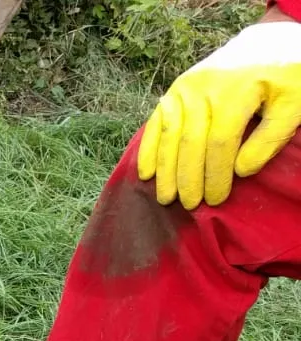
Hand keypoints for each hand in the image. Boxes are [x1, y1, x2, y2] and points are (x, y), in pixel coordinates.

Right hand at [139, 18, 300, 208]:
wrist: (268, 42)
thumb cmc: (284, 77)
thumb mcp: (293, 103)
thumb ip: (271, 137)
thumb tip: (240, 171)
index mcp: (235, 90)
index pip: (220, 142)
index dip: (217, 174)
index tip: (217, 200)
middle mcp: (204, 87)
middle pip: (191, 142)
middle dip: (189, 178)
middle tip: (189, 206)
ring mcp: (185, 87)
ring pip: (171, 135)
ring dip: (166, 169)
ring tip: (166, 197)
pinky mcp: (175, 89)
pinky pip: (157, 122)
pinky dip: (149, 148)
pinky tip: (146, 172)